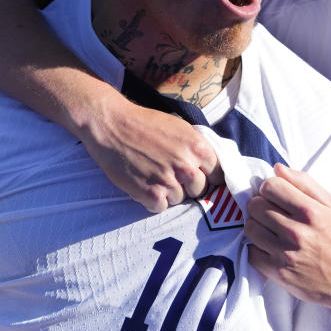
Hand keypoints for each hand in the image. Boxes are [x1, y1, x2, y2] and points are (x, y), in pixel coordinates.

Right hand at [80, 94, 220, 211]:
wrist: (111, 124)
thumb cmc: (144, 123)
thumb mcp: (180, 127)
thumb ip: (197, 148)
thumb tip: (212, 167)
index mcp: (198, 147)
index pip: (219, 175)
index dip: (207, 176)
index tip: (197, 176)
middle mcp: (187, 166)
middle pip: (201, 190)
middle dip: (189, 186)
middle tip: (170, 175)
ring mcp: (169, 182)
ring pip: (180, 200)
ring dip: (169, 193)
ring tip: (153, 176)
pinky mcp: (150, 194)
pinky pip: (161, 208)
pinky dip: (152, 200)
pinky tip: (143, 183)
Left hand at [244, 164, 330, 310]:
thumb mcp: (330, 205)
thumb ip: (304, 182)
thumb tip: (277, 168)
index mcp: (310, 212)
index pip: (270, 186)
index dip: (270, 188)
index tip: (275, 195)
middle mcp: (297, 232)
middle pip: (255, 205)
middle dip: (260, 206)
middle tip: (271, 213)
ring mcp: (285, 253)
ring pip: (250, 227)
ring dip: (256, 226)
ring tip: (270, 230)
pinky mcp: (277, 272)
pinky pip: (250, 251)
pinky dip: (257, 249)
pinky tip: (270, 248)